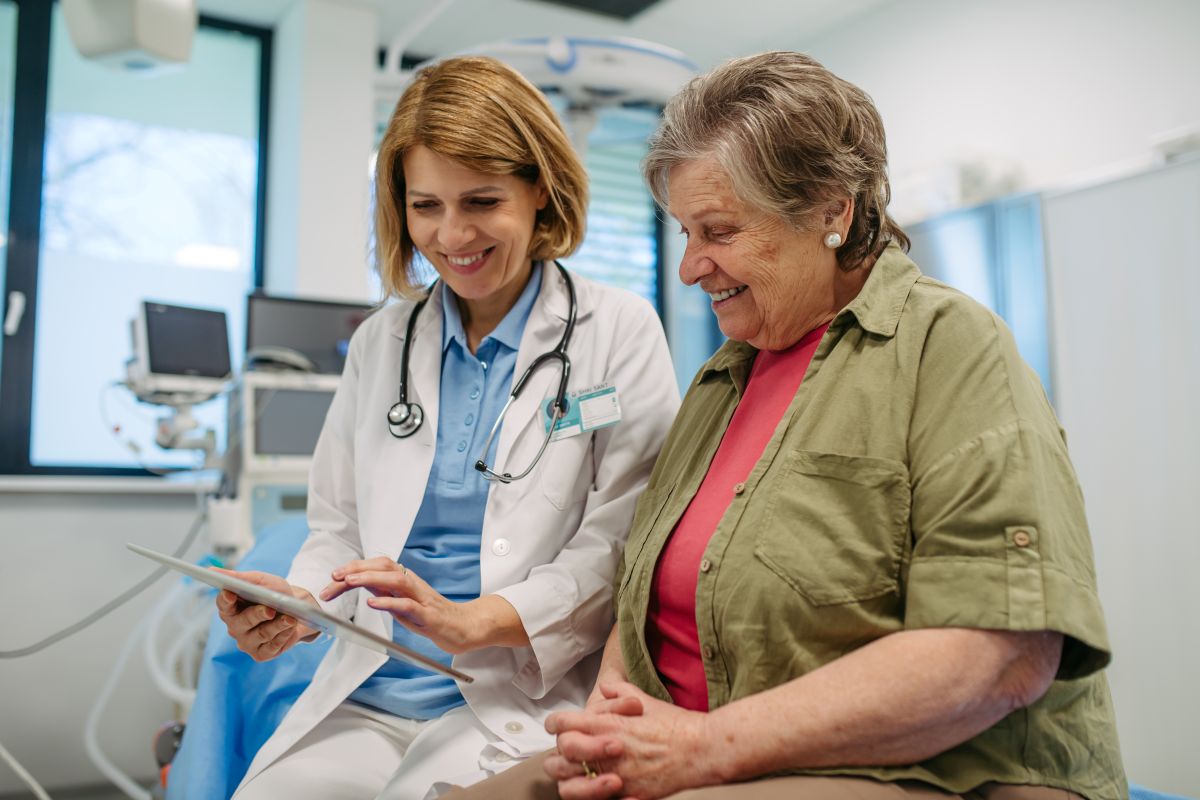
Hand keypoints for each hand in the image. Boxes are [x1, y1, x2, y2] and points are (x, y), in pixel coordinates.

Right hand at [212, 569, 318, 661]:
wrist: (296, 610)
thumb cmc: (273, 593)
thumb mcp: (261, 581)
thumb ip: (239, 578)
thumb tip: (211, 571)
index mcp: (231, 608)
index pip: (223, 604)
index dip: (226, 600)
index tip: (231, 593)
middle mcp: (235, 627)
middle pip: (242, 622)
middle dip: (257, 614)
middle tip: (270, 610)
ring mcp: (247, 642)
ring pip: (261, 634)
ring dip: (278, 625)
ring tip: (291, 618)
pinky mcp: (261, 654)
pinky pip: (271, 647)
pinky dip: (283, 636)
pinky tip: (291, 627)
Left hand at [321, 556, 481, 653]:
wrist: (464, 627)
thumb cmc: (432, 616)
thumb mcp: (403, 603)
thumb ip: (384, 592)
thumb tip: (360, 583)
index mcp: (404, 581)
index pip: (377, 566)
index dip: (355, 568)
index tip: (333, 577)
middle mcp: (412, 584)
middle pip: (384, 566)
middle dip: (356, 569)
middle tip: (334, 578)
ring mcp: (421, 598)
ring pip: (395, 580)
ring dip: (370, 578)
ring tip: (349, 581)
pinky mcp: (429, 615)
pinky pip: (408, 605)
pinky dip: (389, 602)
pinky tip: (373, 603)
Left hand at [544, 681, 717, 799]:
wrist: (704, 750)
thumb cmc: (678, 725)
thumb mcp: (646, 701)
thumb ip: (621, 692)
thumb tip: (607, 687)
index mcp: (608, 723)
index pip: (562, 723)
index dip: (555, 724)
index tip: (558, 726)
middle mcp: (607, 749)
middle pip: (561, 754)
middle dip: (560, 754)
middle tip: (569, 754)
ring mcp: (616, 774)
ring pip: (572, 786)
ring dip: (572, 781)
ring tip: (581, 777)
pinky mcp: (628, 793)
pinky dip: (596, 796)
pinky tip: (604, 788)